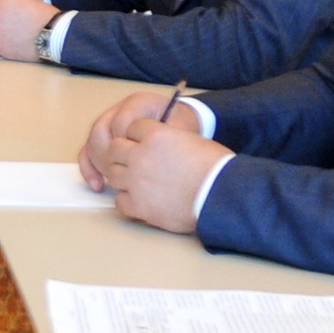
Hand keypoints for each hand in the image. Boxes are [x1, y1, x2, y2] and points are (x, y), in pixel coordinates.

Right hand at [77, 90, 179, 188]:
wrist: (178, 124)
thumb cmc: (180, 128)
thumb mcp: (180, 130)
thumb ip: (165, 140)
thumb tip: (149, 157)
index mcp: (139, 102)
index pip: (121, 122)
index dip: (127, 144)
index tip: (143, 158)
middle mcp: (119, 109)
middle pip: (100, 130)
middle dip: (111, 156)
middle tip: (127, 172)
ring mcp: (108, 122)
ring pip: (91, 142)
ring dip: (100, 164)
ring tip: (116, 181)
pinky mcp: (103, 138)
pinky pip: (87, 152)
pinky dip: (89, 169)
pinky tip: (98, 185)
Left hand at [98, 111, 228, 234]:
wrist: (221, 194)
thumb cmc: (215, 166)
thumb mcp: (191, 140)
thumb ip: (169, 140)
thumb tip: (160, 147)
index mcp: (155, 135)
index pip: (131, 127)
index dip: (138, 136)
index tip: (146, 143)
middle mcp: (140, 155)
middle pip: (115, 149)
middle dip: (124, 154)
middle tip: (137, 163)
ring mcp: (135, 181)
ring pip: (112, 174)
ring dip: (124, 176)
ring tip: (139, 182)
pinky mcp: (138, 205)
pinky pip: (119, 200)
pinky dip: (128, 200)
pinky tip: (141, 200)